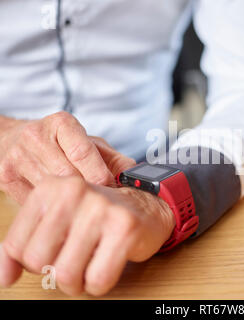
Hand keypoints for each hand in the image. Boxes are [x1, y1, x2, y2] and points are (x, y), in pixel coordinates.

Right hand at [0, 112, 134, 203]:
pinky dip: (54, 208)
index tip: (112, 189)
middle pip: (68, 174)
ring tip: (87, 208)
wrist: (13, 140)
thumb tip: (134, 175)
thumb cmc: (60, 143)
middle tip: (103, 203)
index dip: (100, 175)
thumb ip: (112, 159)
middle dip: (89, 192)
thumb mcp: (88, 143)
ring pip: (52, 189)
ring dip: (72, 202)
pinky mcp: (6, 178)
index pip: (83, 152)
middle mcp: (36, 137)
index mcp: (61, 123)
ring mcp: (17, 157)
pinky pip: (37, 201)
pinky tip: (65, 209)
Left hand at [0, 176, 174, 295]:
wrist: (146, 206)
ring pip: (67, 275)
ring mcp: (101, 208)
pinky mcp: (125, 227)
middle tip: (76, 257)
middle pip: (39, 262)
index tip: (57, 249)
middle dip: (56, 272)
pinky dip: (100, 284)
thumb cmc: (98, 217)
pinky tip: (108, 264)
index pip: (17, 246)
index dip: (36, 260)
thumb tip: (3, 278)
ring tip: (91, 263)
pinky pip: (98, 279)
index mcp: (51, 188)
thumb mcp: (55, 222)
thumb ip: (23, 247)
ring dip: (79, 282)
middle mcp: (74, 192)